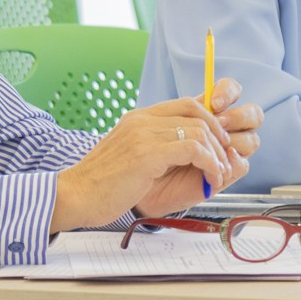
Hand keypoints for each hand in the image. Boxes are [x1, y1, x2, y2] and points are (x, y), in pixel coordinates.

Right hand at [50, 79, 251, 233]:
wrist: (77, 195)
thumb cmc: (103, 184)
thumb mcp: (131, 157)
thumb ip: (156, 147)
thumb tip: (188, 152)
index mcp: (138, 118)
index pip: (186, 104)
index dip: (211, 121)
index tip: (219, 144)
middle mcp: (142, 120)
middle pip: (197, 114)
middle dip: (219, 138)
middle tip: (224, 161)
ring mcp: (143, 134)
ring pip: (199, 131)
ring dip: (217, 154)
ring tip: (217, 173)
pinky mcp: (147, 154)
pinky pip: (193, 149)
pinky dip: (209, 163)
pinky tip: (210, 178)